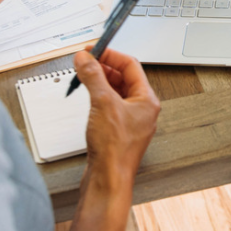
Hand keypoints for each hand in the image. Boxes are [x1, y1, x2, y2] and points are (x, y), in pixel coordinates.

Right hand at [73, 46, 159, 185]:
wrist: (108, 180)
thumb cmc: (115, 150)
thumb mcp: (102, 103)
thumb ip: (93, 77)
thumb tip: (86, 59)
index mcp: (147, 100)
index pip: (131, 65)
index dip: (111, 55)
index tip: (94, 50)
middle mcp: (142, 110)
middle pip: (123, 78)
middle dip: (103, 67)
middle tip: (86, 61)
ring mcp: (130, 122)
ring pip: (115, 92)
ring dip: (100, 82)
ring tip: (84, 76)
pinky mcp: (118, 132)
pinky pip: (109, 106)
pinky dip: (98, 97)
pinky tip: (88, 97)